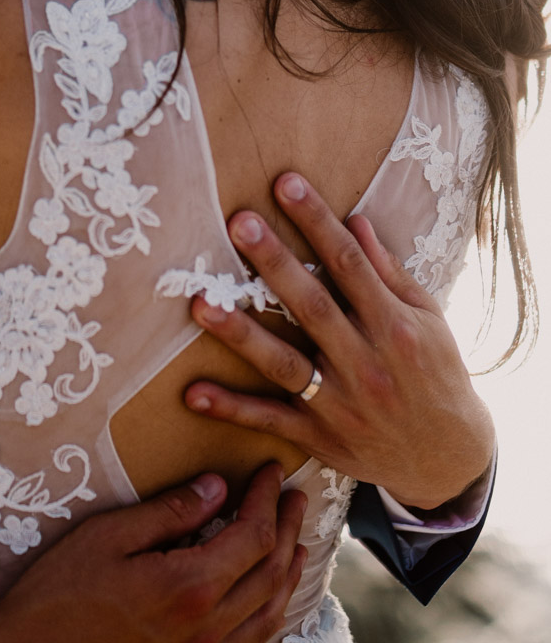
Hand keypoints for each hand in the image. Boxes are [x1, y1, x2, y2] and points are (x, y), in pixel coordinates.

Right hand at [0, 463, 305, 642]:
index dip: (268, 499)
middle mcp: (206, 628)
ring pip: (269, 614)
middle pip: (270, 573)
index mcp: (189, 587)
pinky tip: (267, 596)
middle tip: (294, 496)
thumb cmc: (56, 597)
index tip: (271, 471)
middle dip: (287, 528)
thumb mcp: (106, 536)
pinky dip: (270, 613)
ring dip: (288, 573)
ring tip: (294, 541)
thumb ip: (167, 512)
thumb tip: (215, 488)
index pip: (252, 536)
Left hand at [184, 173, 495, 509]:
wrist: (449, 458)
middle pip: (313, 307)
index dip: (317, 222)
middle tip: (239, 223)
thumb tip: (355, 220)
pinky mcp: (320, 438)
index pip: (350, 265)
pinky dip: (232, 410)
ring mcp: (341, 404)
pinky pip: (270, 421)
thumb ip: (388, 273)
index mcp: (394, 327)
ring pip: (284, 365)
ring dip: (241, 335)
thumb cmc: (437, 374)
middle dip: (274, 263)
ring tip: (200, 304)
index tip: (285, 183)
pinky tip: (192, 393)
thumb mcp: (428, 319)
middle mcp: (367, 364)